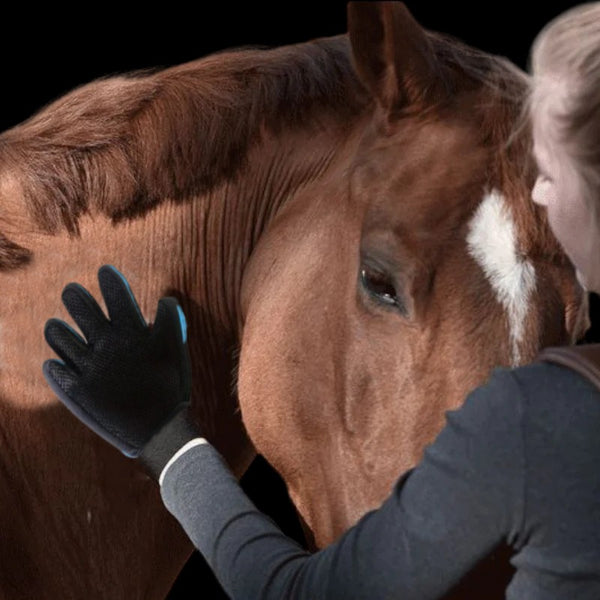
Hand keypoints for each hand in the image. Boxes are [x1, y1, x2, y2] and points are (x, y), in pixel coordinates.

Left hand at [43, 264, 201, 479]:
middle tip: (71, 292)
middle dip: (75, 295)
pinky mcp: (76, 391)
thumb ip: (171, 321)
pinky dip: (54, 365)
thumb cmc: (171, 387)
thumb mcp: (176, 350)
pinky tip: (56, 364)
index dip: (109, 278)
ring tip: (56, 327)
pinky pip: (54, 370)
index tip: (104, 271)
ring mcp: (88, 368)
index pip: (117, 292)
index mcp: (132, 332)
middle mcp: (107, 345)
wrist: (160, 432)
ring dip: (57, 329)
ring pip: (58, 335)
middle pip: (80, 306)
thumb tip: (166, 299)